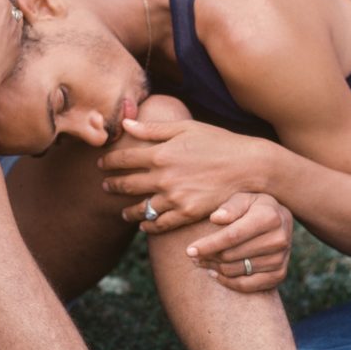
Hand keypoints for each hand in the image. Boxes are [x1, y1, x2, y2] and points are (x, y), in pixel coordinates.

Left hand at [99, 118, 271, 232]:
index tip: (101, 164)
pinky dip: (148, 226)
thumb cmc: (218, 142)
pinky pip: (160, 224)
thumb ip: (154, 128)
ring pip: (140, 208)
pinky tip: (143, 225)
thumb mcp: (186, 128)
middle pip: (127, 184)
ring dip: (127, 210)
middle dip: (112, 185)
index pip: (124, 159)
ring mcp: (175, 197)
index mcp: (161, 153)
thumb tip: (126, 123)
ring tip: (122, 211)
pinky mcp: (187, 213)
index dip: (109, 162)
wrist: (248, 166)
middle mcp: (163, 177)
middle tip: (105, 186)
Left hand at [187, 192, 292, 292]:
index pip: (232, 236)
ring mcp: (280, 259)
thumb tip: (216, 218)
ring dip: (214, 268)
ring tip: (202, 261)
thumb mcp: (243, 197)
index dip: (209, 244)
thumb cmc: (254, 206)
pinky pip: (247, 285)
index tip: (189, 250)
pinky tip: (215, 273)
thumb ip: (230, 206)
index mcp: (269, 217)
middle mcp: (278, 239)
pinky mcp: (279, 274)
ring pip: (236, 270)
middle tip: (192, 255)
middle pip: (231, 255)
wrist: (280, 220)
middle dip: (208, 256)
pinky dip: (228, 282)